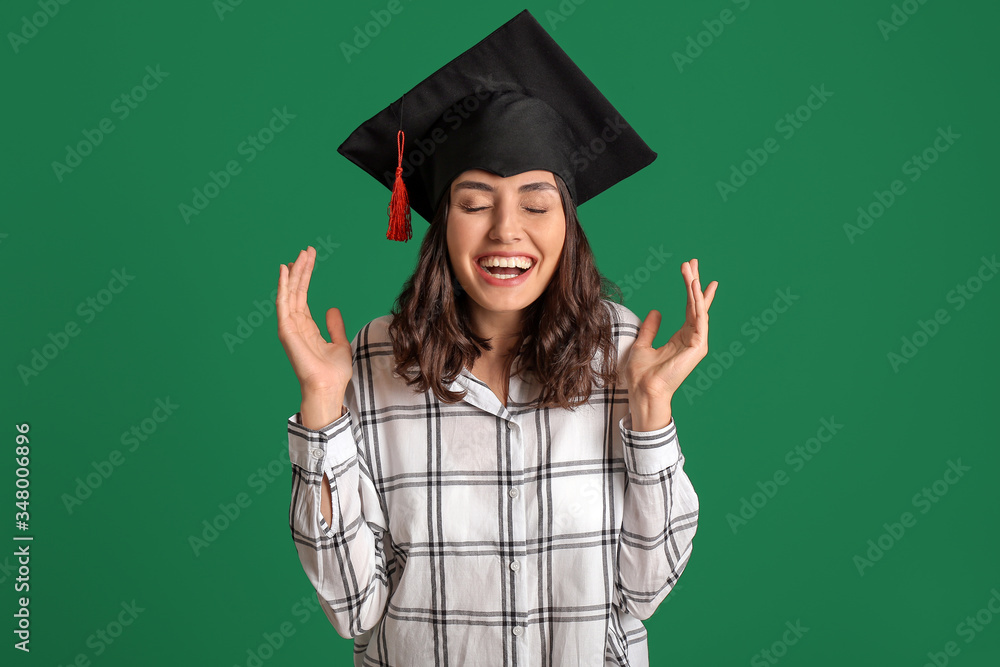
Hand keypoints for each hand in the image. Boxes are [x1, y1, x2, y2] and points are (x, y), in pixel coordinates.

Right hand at [276, 246, 352, 396]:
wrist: (329, 387)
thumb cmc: (333, 372)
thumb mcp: (339, 343)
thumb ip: (334, 325)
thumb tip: (331, 308)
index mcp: (306, 327)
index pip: (303, 296)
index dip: (306, 276)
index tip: (310, 257)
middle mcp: (295, 325)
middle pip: (296, 291)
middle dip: (301, 269)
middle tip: (306, 249)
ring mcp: (289, 327)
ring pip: (289, 293)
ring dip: (293, 273)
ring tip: (299, 254)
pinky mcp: (286, 331)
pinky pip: (283, 304)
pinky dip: (282, 286)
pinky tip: (284, 271)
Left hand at [625, 259, 717, 423]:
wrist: (642, 391)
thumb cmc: (641, 374)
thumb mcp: (642, 344)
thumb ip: (650, 328)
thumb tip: (655, 312)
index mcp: (680, 338)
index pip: (690, 309)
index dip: (691, 290)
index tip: (691, 271)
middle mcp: (691, 338)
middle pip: (697, 305)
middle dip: (695, 282)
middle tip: (693, 261)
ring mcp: (696, 343)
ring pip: (699, 309)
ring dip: (696, 287)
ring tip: (692, 268)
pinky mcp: (697, 347)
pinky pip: (700, 319)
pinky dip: (699, 303)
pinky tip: (695, 288)